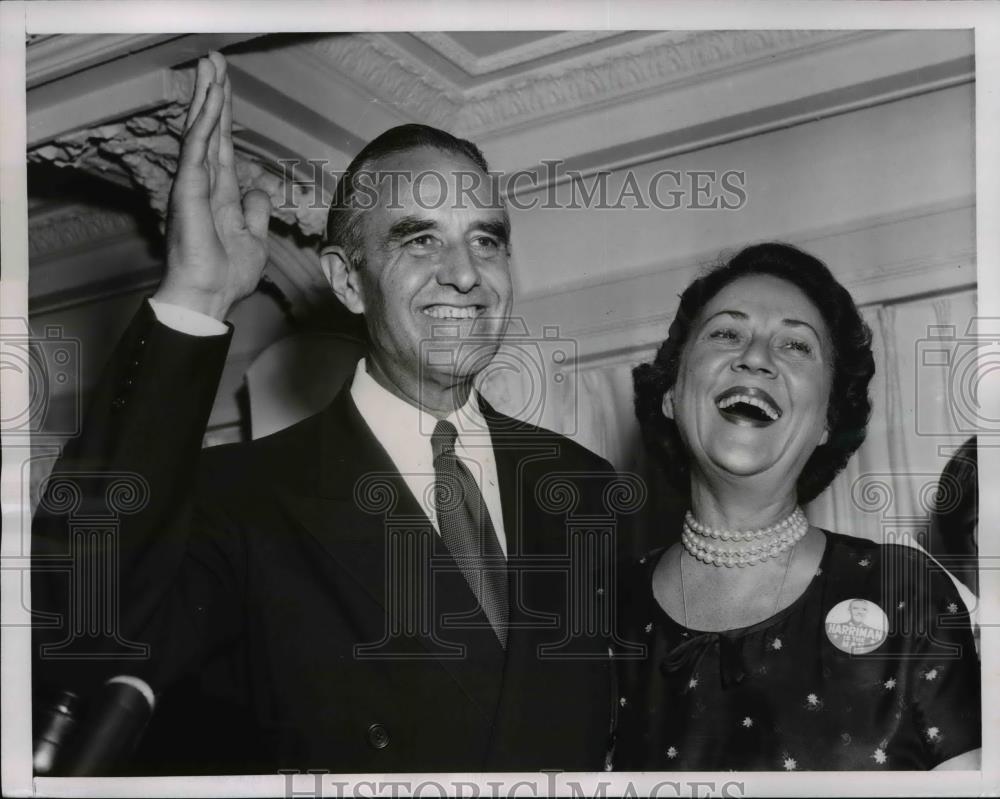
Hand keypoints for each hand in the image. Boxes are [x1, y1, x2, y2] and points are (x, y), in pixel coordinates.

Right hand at [155, 53, 270, 320]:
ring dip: (207, 98)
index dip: (225, 118)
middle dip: (213, 95)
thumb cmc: (227, 275)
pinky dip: (205, 123)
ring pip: (201, 131)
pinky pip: (198, 148)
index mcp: (220, 194)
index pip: (223, 146)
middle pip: (209, 130)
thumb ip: (254, 212)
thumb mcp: (254, 240)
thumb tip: (257, 190)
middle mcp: (204, 183)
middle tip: (214, 60)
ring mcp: (194, 184)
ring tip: (211, 66)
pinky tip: (211, 100)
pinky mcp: (189, 189)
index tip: (225, 88)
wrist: (209, 296)